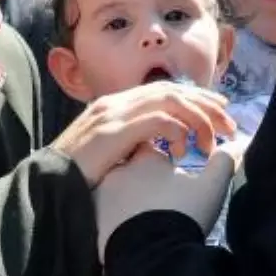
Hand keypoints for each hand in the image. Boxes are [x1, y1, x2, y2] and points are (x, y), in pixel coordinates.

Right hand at [51, 82, 233, 185]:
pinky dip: (177, 130)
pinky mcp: (115, 130)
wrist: (47, 186)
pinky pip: (158, 119)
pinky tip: (184, 149)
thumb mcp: (108, 154)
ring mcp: (114, 114)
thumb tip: (156, 148)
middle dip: (205, 103)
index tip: (218, 108)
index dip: (193, 97)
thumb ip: (130, 144)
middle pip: (171, 90)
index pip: (162, 90)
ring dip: (197, 116)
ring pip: (169, 100)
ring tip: (213, 137)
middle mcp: (115, 103)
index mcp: (114, 106)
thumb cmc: (76, 177)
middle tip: (229, 121)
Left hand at [93, 146, 238, 259]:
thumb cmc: (183, 213)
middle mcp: (118, 172)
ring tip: (149, 217)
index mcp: (144, 158)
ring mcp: (102, 198)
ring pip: (116, 191)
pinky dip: (117, 220)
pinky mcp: (94, 223)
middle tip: (163, 198)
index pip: (152, 147)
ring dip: (129, 199)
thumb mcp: (211, 187)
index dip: (166, 159)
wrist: (153, 255)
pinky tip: (134, 232)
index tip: (177, 174)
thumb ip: (224, 162)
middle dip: (144, 177)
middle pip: (131, 167)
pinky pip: (104, 215)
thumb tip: (239, 144)